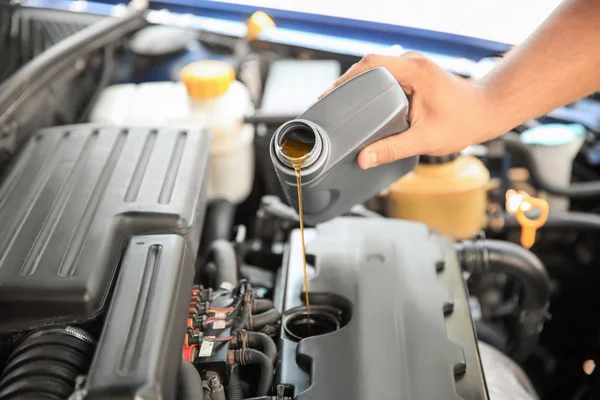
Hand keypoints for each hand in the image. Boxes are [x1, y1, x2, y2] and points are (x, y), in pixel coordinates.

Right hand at [320, 52, 496, 168]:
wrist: (486, 111)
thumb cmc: (463, 122)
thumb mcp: (425, 140)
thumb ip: (392, 149)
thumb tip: (363, 159)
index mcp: (414, 71)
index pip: (370, 65)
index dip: (345, 79)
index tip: (329, 96)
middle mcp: (411, 63)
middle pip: (368, 65)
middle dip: (345, 83)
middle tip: (327, 104)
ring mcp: (412, 67)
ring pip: (375, 69)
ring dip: (357, 84)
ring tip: (338, 104)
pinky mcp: (413, 74)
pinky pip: (384, 75)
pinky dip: (369, 87)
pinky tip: (360, 103)